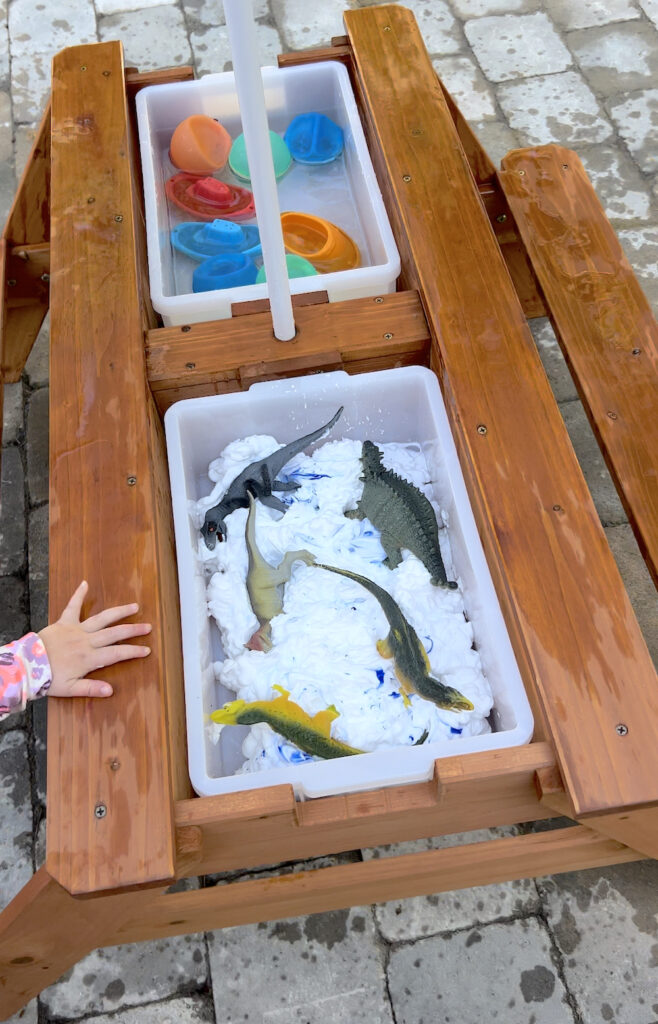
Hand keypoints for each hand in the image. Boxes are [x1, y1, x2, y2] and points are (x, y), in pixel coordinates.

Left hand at [38, 581, 151, 698]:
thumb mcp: (70, 689)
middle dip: (133, 630)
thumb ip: (91, 688)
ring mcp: (76, 630)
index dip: (133, 651)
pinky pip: (72, 607)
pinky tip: (85, 584)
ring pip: (102, 619)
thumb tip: (111, 691)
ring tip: (134, 607)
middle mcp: (86, 641)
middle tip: (148, 627)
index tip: (146, 650)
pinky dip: (78, 595)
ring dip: (118, 612)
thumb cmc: (48, 679)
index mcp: (89, 658)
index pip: (117, 653)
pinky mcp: (63, 622)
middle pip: (115, 633)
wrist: (27, 665)